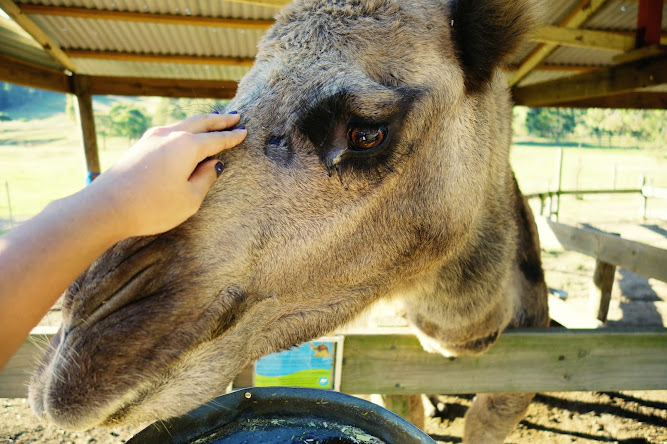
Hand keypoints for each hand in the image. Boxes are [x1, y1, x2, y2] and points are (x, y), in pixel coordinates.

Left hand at [87, 112, 246, 237]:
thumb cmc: (152, 207)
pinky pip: (169, 130)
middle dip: (219, 120)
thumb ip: (205, 178)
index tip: (244, 132)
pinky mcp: (140, 145)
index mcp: (187, 146)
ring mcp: (152, 138)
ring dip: (200, 121)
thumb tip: (213, 164)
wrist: (106, 207)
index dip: (232, 137)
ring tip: (211, 121)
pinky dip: (184, 129)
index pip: (216, 140)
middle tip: (234, 117)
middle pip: (200, 122)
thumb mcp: (189, 199)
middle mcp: (170, 135)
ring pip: (183, 123)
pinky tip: (184, 134)